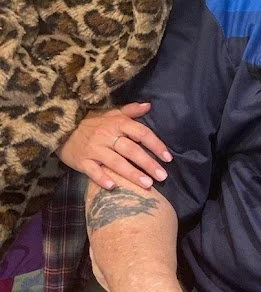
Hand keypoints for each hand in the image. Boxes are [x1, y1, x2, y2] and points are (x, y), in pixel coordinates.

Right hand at [57, 103, 171, 190]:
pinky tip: (113, 187)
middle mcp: (107, 135)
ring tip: (147, 185)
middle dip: (148, 163)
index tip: (168, 158)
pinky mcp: (81, 161)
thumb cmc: (90, 122)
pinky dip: (102, 178)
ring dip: (132, 174)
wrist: (60, 128)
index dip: (156, 144)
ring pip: (116, 162)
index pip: (141, 132)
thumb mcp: (110, 112)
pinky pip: (93, 171)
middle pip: (131, 150)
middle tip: (163, 176)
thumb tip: (149, 105)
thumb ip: (130, 110)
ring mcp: (94, 149)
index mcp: (117, 123)